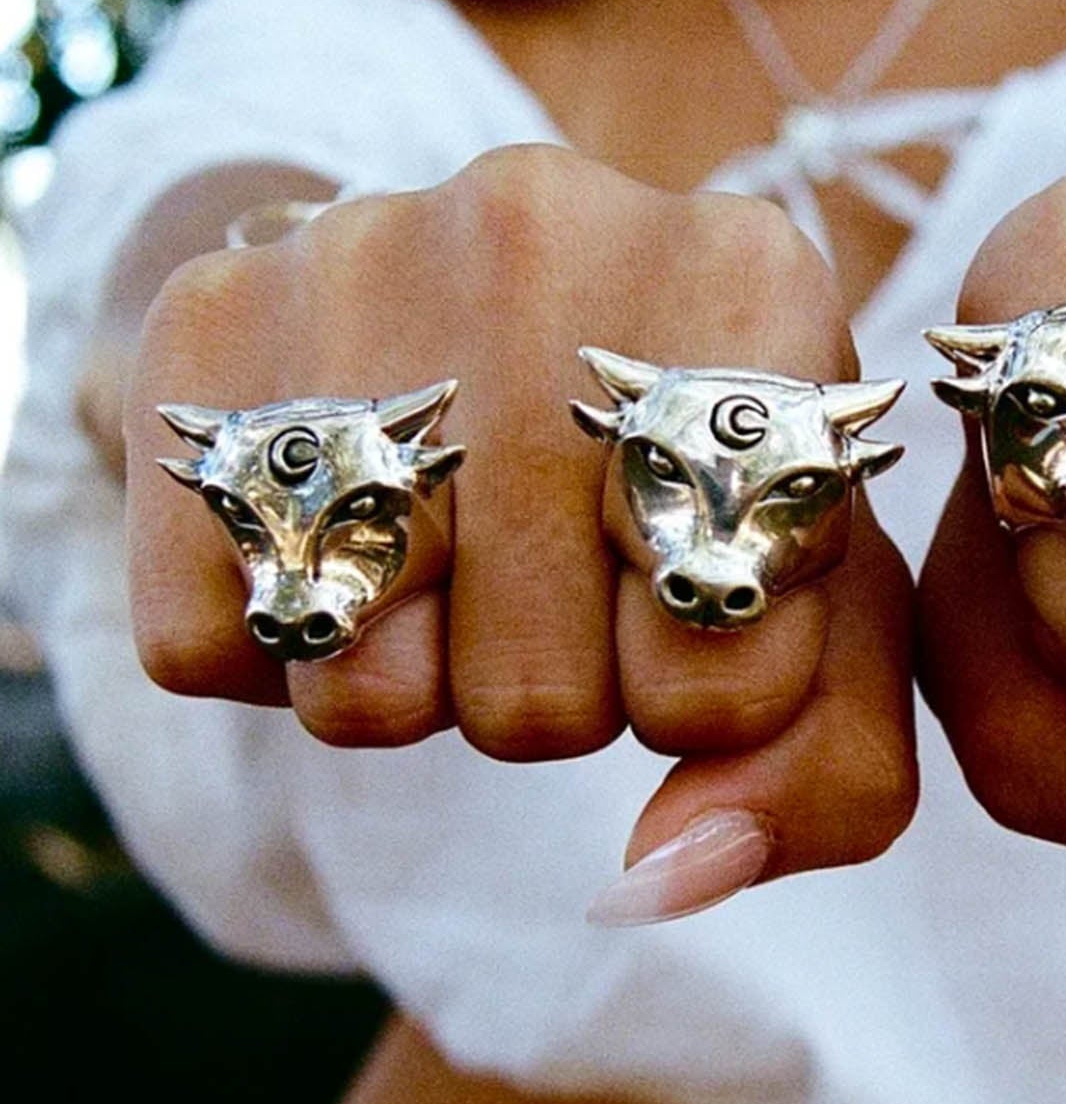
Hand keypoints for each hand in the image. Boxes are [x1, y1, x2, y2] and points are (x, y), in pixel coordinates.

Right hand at [126, 145, 915, 908]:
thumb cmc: (676, 472)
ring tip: (450, 555)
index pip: (728, 677)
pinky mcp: (205, 321)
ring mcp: (359, 258)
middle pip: (536, 704)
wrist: (464, 293)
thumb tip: (666, 874)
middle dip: (557, 693)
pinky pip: (208, 649)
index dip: (707, 695)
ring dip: (414, 680)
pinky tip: (336, 538)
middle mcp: (550, 229)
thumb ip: (822, 771)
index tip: (688, 591)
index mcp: (750, 281)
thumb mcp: (808, 598)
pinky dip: (275, 653)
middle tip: (558, 577)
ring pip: (364, 692)